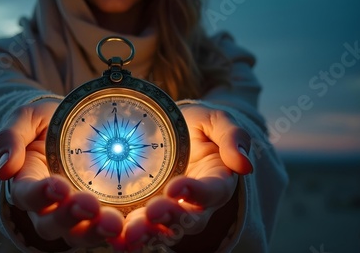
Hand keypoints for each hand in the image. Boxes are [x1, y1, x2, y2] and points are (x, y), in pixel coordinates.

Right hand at [0, 98, 123, 247]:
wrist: (75, 125)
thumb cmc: (48, 122)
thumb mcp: (28, 118)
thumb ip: (12, 137)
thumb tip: (4, 169)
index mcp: (29, 182)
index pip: (28, 195)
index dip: (40, 194)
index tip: (57, 185)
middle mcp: (50, 206)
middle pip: (54, 224)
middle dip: (71, 218)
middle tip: (90, 206)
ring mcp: (78, 213)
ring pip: (82, 233)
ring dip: (97, 231)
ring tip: (115, 223)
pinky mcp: (103, 212)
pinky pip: (112, 229)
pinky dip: (124, 233)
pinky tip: (140, 229)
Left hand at [116, 103, 252, 249]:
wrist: (177, 129)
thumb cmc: (200, 125)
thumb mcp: (218, 121)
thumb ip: (232, 137)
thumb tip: (245, 165)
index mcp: (216, 182)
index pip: (210, 192)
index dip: (195, 192)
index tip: (176, 187)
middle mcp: (196, 203)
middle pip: (187, 220)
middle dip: (169, 218)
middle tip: (152, 213)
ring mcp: (171, 208)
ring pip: (163, 229)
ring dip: (147, 232)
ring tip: (130, 233)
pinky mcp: (147, 208)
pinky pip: (140, 226)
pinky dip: (128, 234)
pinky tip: (114, 237)